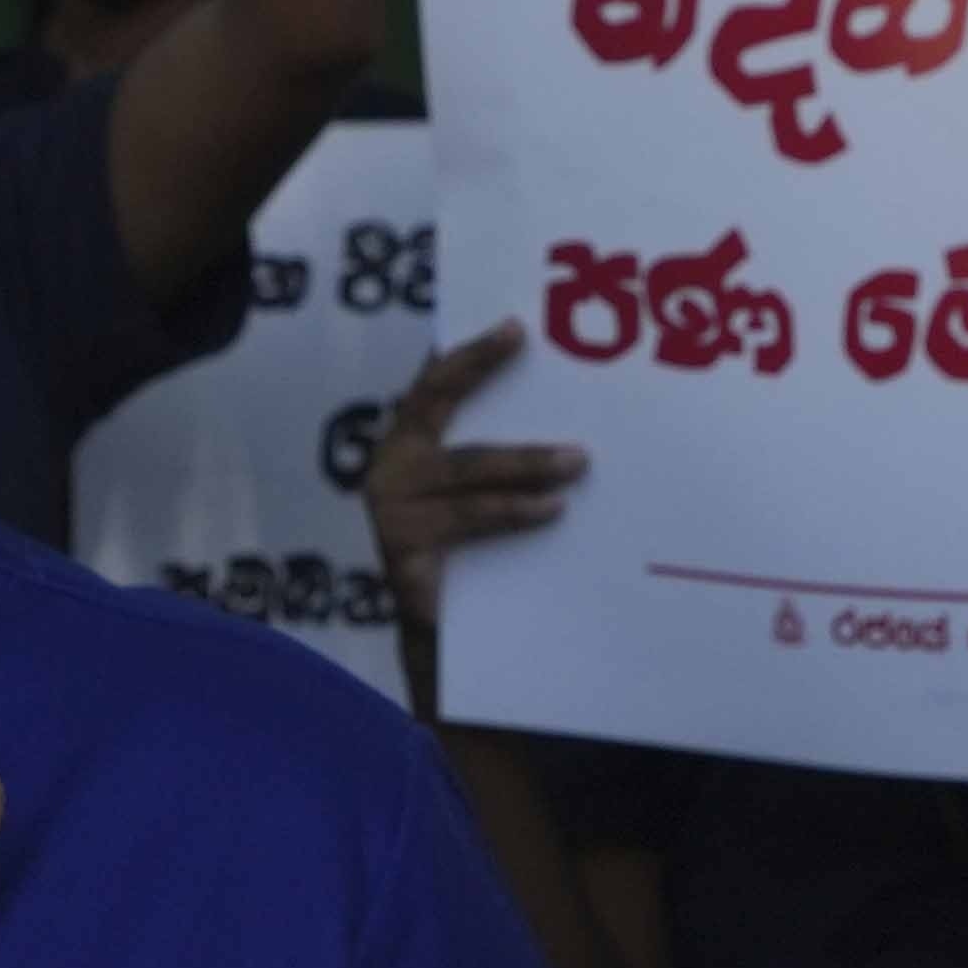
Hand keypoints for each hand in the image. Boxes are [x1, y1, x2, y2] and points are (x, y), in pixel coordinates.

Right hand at [366, 323, 580, 646]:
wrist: (443, 639)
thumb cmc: (469, 555)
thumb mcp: (478, 495)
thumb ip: (498, 461)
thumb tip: (567, 428)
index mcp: (405, 445)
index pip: (435, 385)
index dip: (471, 355)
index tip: (515, 329)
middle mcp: (390, 469)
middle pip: (438, 406)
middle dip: (484, 370)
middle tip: (529, 345)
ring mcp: (391, 510)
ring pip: (470, 470)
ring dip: (528, 463)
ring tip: (577, 461)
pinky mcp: (403, 550)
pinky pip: (471, 520)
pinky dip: (516, 513)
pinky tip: (554, 510)